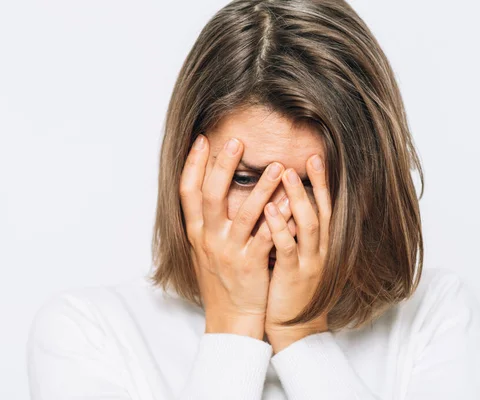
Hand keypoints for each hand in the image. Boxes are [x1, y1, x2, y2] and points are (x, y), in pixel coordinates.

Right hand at [179, 134, 288, 339]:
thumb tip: (206, 187)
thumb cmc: (220, 280)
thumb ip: (205, 221)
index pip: (188, 192)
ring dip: (262, 188)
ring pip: (245, 214)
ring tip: (278, 166)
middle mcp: (209, 239)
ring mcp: (229, 252)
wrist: (230, 317)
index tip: (202, 140)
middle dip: (222, 166)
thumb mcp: (203, 250)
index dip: (194, 165)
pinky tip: (291, 201)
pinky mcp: (250, 265)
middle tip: (236, 141)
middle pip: (211, 196)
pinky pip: (267, 236)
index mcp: (196, 233)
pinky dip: (279, 218)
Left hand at [263, 154, 331, 352]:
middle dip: (316, 183)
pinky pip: (287, 248)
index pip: (324, 207)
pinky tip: (269, 210)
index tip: (315, 158)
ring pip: (308, 225)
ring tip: (285, 174)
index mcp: (320, 245)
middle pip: (322, 210)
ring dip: (298, 198)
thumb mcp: (299, 258)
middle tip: (310, 157)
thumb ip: (297, 233)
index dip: (322, 183)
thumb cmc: (292, 290)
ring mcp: (309, 263)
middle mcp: (320, 250)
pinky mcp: (293, 276)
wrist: (295, 329)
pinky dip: (280, 228)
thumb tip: (285, 205)